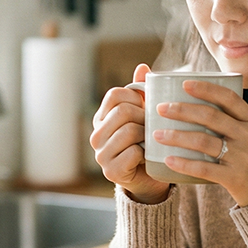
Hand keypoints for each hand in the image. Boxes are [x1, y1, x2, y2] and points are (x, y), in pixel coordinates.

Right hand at [90, 64, 170, 204]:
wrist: (150, 179)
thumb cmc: (147, 143)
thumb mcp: (144, 116)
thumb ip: (142, 93)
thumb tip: (143, 67)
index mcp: (102, 118)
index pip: (115, 94)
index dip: (136, 97)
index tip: (145, 107)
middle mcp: (96, 135)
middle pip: (122, 111)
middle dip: (143, 117)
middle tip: (152, 126)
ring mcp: (101, 155)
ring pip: (129, 131)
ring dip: (146, 135)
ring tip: (151, 141)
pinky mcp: (111, 171)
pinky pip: (133, 152)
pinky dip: (146, 153)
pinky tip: (148, 157)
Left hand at [153, 80, 247, 206]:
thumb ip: (235, 120)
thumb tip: (200, 103)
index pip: (228, 97)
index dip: (206, 88)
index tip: (184, 83)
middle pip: (211, 116)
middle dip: (182, 110)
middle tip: (161, 108)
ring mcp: (242, 157)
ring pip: (203, 141)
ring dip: (176, 136)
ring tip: (157, 134)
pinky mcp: (234, 178)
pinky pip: (204, 168)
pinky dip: (184, 164)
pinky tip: (168, 160)